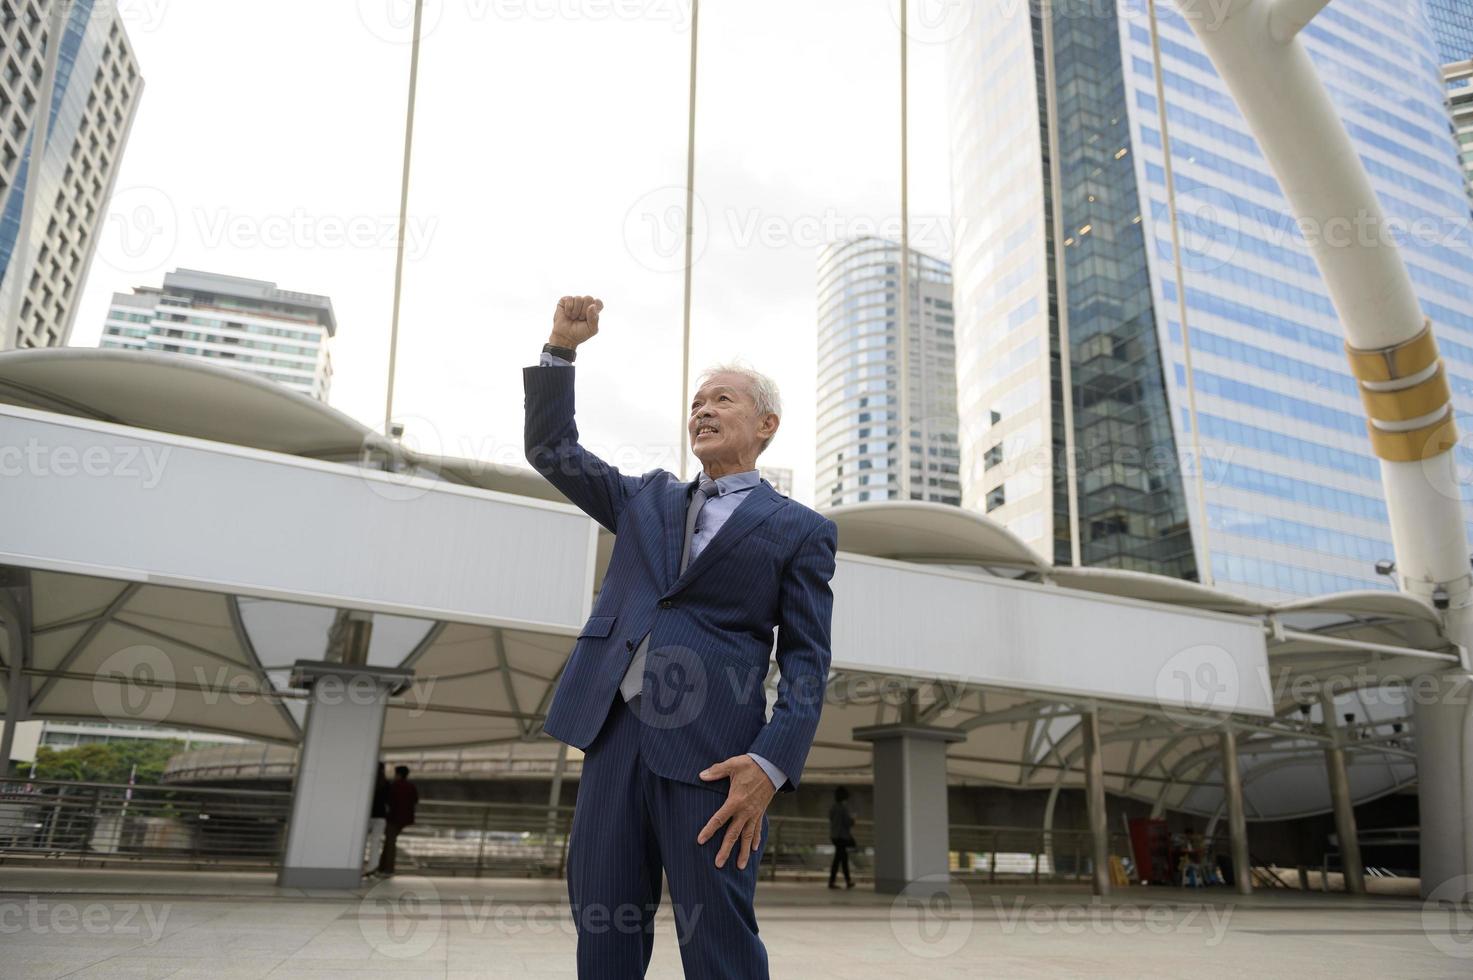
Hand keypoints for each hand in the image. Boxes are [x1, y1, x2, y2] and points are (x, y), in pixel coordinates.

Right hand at [550, 295, 601, 347]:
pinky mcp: (565, 300)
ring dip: (575, 311)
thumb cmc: (579, 333)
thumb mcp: (591, 329)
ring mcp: (575, 301)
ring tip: (573, 317)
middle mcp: (585, 303)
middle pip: (589, 298)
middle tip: (580, 318)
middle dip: (584, 311)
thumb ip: (594, 318)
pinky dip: (569, 309)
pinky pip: (569, 299)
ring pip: (579, 298)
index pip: (598, 302)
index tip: (589, 317)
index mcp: (593, 309)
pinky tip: (567, 314)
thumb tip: (592, 305)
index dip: (594, 308)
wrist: (565, 336)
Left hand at [697, 755, 775, 869]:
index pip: (719, 819)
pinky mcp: (761, 812)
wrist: (772, 766)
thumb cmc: (751, 765)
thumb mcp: (732, 765)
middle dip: (725, 850)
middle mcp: (745, 811)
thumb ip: (716, 771)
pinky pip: (758, 829)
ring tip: (740, 867)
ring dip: (743, 852)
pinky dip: (756, 839)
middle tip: (718, 864)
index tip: (700, 841)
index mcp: (735, 801)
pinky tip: (753, 849)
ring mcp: (754, 813)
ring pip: (747, 837)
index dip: (709, 830)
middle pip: (733, 834)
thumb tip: (701, 775)